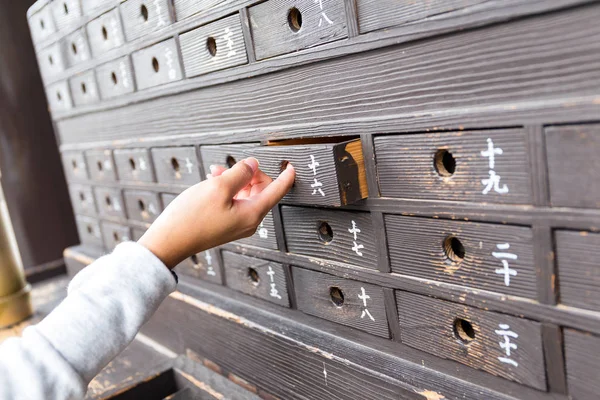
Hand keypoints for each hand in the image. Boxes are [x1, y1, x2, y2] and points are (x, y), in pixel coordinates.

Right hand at [138, 158, 294, 267]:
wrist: (169, 242)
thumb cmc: (191, 217)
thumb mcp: (218, 187)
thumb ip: (240, 173)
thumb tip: (254, 165)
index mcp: (252, 214)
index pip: (277, 191)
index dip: (285, 176)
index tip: (292, 166)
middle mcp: (249, 221)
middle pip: (261, 190)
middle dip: (247, 174)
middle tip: (227, 167)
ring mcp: (237, 224)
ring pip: (245, 194)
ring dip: (233, 179)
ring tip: (213, 173)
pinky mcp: (225, 225)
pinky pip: (234, 202)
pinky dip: (226, 189)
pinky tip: (211, 182)